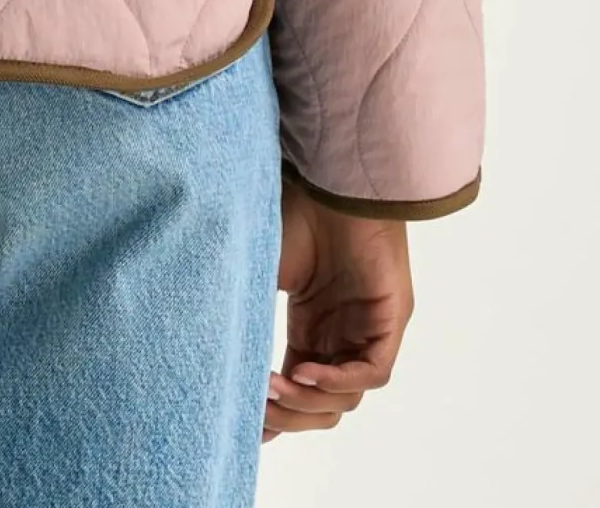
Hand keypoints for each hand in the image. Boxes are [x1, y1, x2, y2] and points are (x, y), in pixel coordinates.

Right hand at [263, 177, 412, 443]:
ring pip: (346, 398)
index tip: (245, 425)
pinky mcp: (390, 319)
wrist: (324, 176)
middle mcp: (341, 335)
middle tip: (257, 409)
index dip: (275, 412)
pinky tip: (306, 372)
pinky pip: (372, 371)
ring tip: (274, 389)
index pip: (298, 389)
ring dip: (308, 402)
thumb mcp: (258, 275)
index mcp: (312, 328)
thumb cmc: (290, 212)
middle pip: (322, 405)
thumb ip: (244, 317)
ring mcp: (367, 329)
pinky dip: (339, 381)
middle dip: (288, 415)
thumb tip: (209, 358)